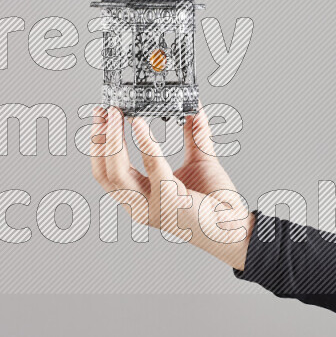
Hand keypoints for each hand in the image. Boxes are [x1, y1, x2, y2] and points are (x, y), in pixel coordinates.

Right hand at [90, 105, 253, 269]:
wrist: (236, 227)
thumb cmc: (216, 202)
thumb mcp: (199, 162)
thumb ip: (194, 136)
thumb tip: (194, 109)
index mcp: (140, 198)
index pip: (106, 172)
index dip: (99, 144)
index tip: (100, 116)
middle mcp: (139, 206)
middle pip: (105, 172)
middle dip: (100, 139)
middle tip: (105, 111)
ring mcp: (152, 207)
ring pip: (118, 172)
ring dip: (113, 140)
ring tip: (117, 114)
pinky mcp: (170, 202)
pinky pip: (153, 168)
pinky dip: (145, 144)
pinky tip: (141, 125)